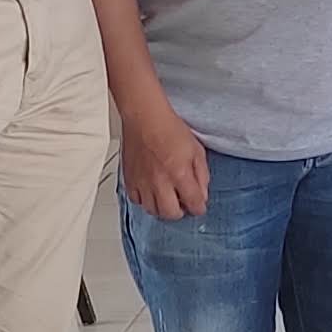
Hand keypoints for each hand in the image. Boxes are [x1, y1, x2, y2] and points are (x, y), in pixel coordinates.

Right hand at [117, 102, 210, 220]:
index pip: (193, 204)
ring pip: (152, 210)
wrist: (146, 118)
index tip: (198, 205)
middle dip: (180, 212)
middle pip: (171, 213)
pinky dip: (145, 200)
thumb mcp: (197, 151)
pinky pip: (136, 200)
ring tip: (168, 198)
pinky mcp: (129, 179)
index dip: (199, 207)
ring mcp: (142, 182)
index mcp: (180, 174)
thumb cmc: (170, 129)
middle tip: (183, 204)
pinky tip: (151, 192)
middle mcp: (160, 182)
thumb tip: (202, 193)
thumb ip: (202, 175)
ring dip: (162, 208)